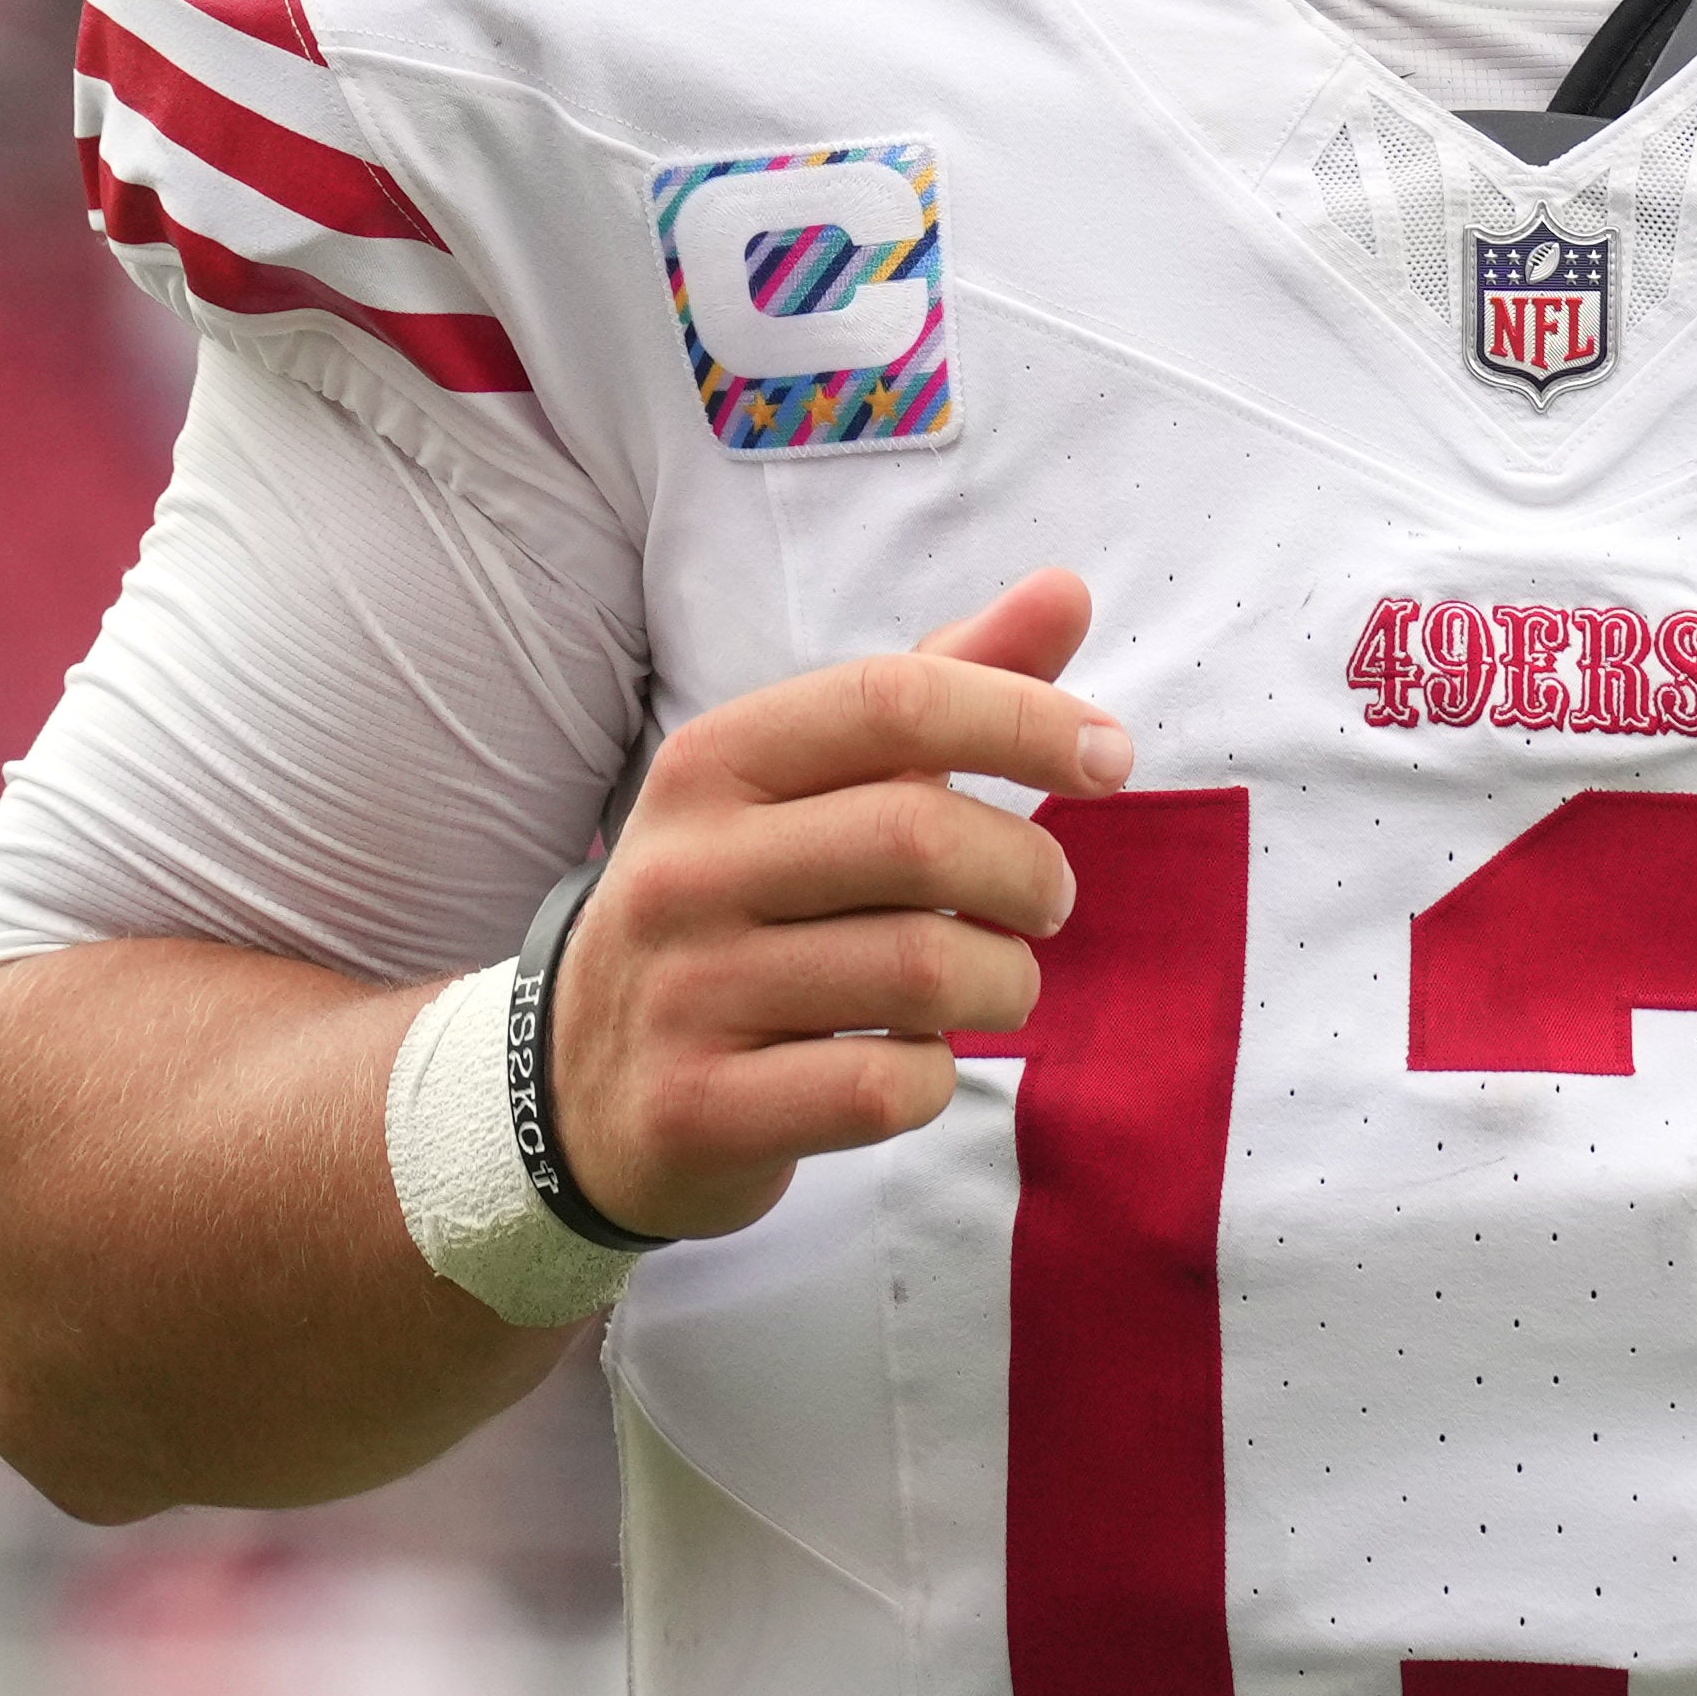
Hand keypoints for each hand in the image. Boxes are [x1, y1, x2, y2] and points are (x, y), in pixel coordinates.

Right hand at [546, 569, 1126, 1244]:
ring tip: (993, 985)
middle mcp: (685, 866)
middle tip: (1048, 902)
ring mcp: (683, 991)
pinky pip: (883, 1087)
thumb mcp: (812, 790)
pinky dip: (935, 1076)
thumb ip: (941, 690)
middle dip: (1029, 873)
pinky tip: (911, 1061)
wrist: (585, 1087)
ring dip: (1003, 984)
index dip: (1024, 719)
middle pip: (921, 837)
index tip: (1111, 759)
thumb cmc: (743, 910)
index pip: (892, 700)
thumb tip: (1067, 588)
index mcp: (714, 762)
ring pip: (923, 971)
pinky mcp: (698, 1108)